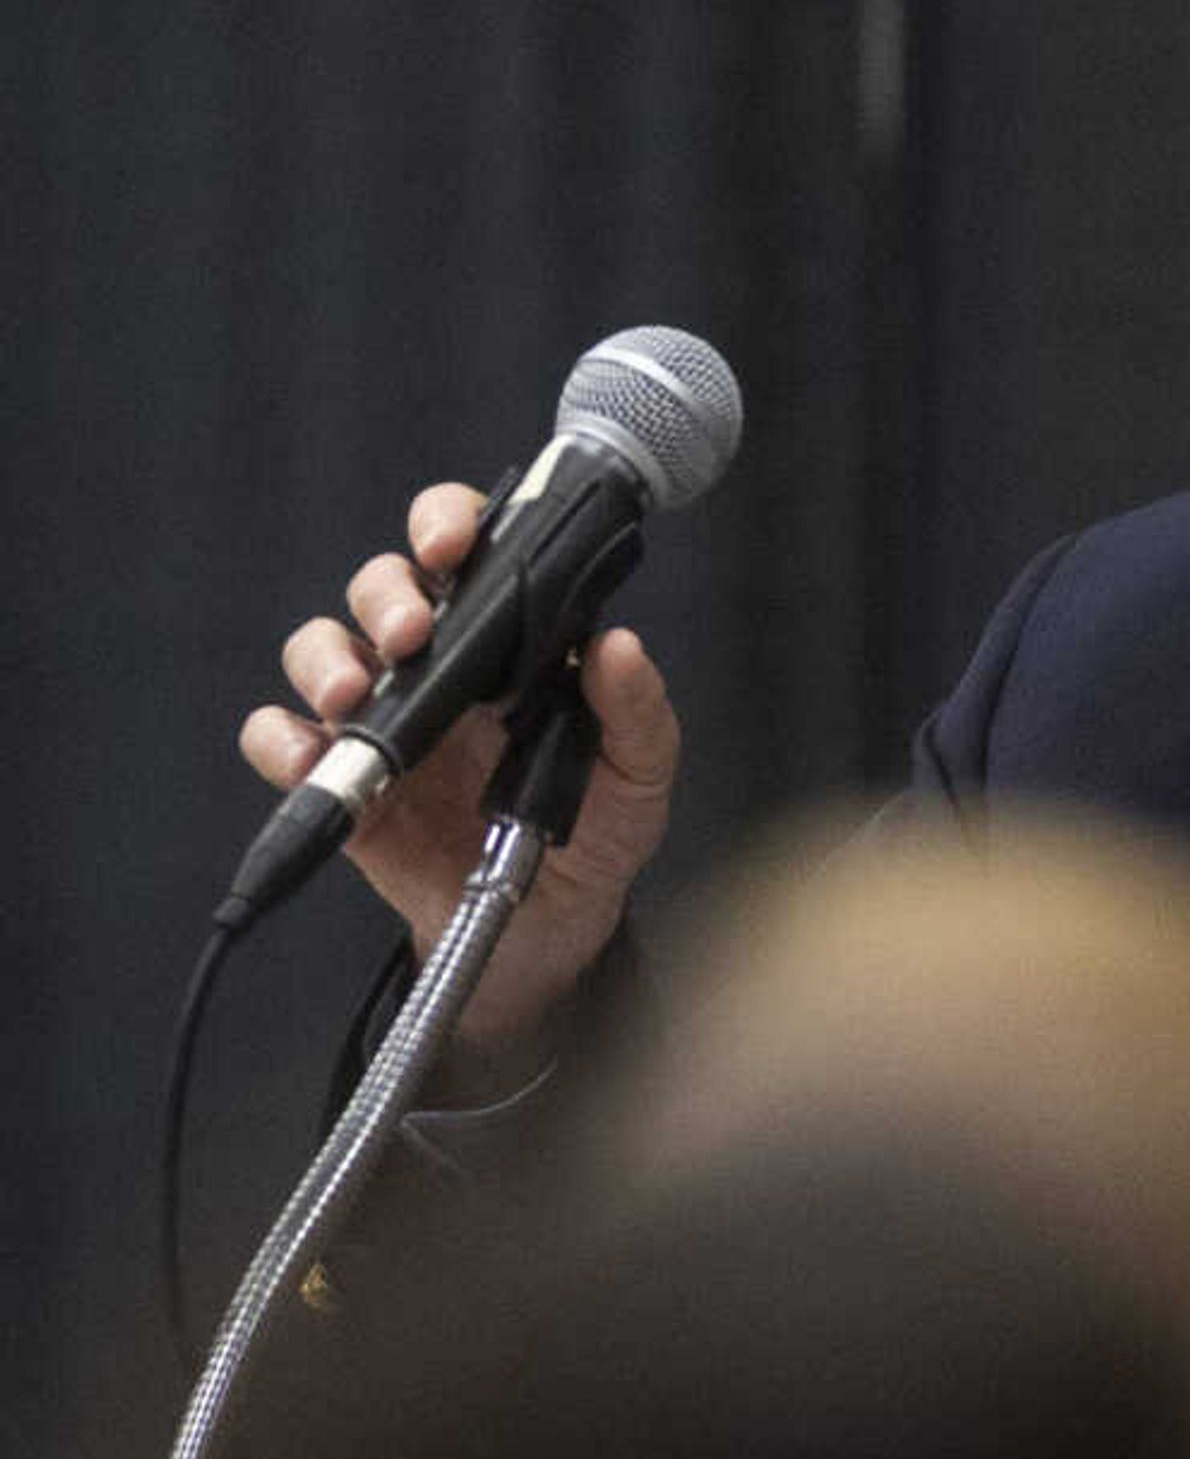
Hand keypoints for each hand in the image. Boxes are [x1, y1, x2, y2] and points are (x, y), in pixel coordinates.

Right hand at [239, 482, 679, 1086]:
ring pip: (322, 650)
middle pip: (383, 590)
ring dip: (325, 660)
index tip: (450, 543)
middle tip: (410, 633)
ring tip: (352, 699)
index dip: (446, 526)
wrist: (551, 933)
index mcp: (511, 647)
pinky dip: (280, 739)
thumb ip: (637, 713)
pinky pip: (283, 741)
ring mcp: (387, 722)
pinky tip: (310, 756)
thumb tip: (617, 646)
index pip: (469, 556)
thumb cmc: (598, 835)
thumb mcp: (641, 777)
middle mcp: (440, 668)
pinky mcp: (345, 784)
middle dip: (385, 594)